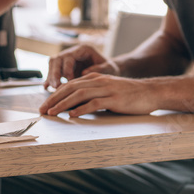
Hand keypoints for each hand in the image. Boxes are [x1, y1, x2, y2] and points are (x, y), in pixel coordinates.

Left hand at [39, 73, 161, 116]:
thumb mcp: (107, 92)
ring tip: (52, 112)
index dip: (55, 94)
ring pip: (79, 94)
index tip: (44, 105)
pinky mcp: (114, 99)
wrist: (151, 92)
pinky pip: (94, 103)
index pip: (70, 85)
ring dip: (63, 104)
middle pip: (70, 88)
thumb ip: (92, 96)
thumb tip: (74, 107)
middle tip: (42, 110)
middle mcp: (98, 81)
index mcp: (95, 78)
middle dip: (54, 99)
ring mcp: (106, 89)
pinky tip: (72, 115)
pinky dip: (81, 109)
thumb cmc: (129, 95)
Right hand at [45, 44, 120, 89]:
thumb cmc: (111, 69)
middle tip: (55, 86)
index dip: (67, 69)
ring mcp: (67, 60)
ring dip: (51, 76)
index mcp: (83, 49)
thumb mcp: (110, 68)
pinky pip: (53, 72)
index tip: (69, 81)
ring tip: (51, 89)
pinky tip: (47, 88)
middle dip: (54, 73)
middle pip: (57, 59)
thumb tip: (84, 73)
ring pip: (52, 64)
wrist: (110, 71)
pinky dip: (50, 80)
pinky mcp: (64, 68)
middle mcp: (73, 52)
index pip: (69, 57)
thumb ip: (100, 69)